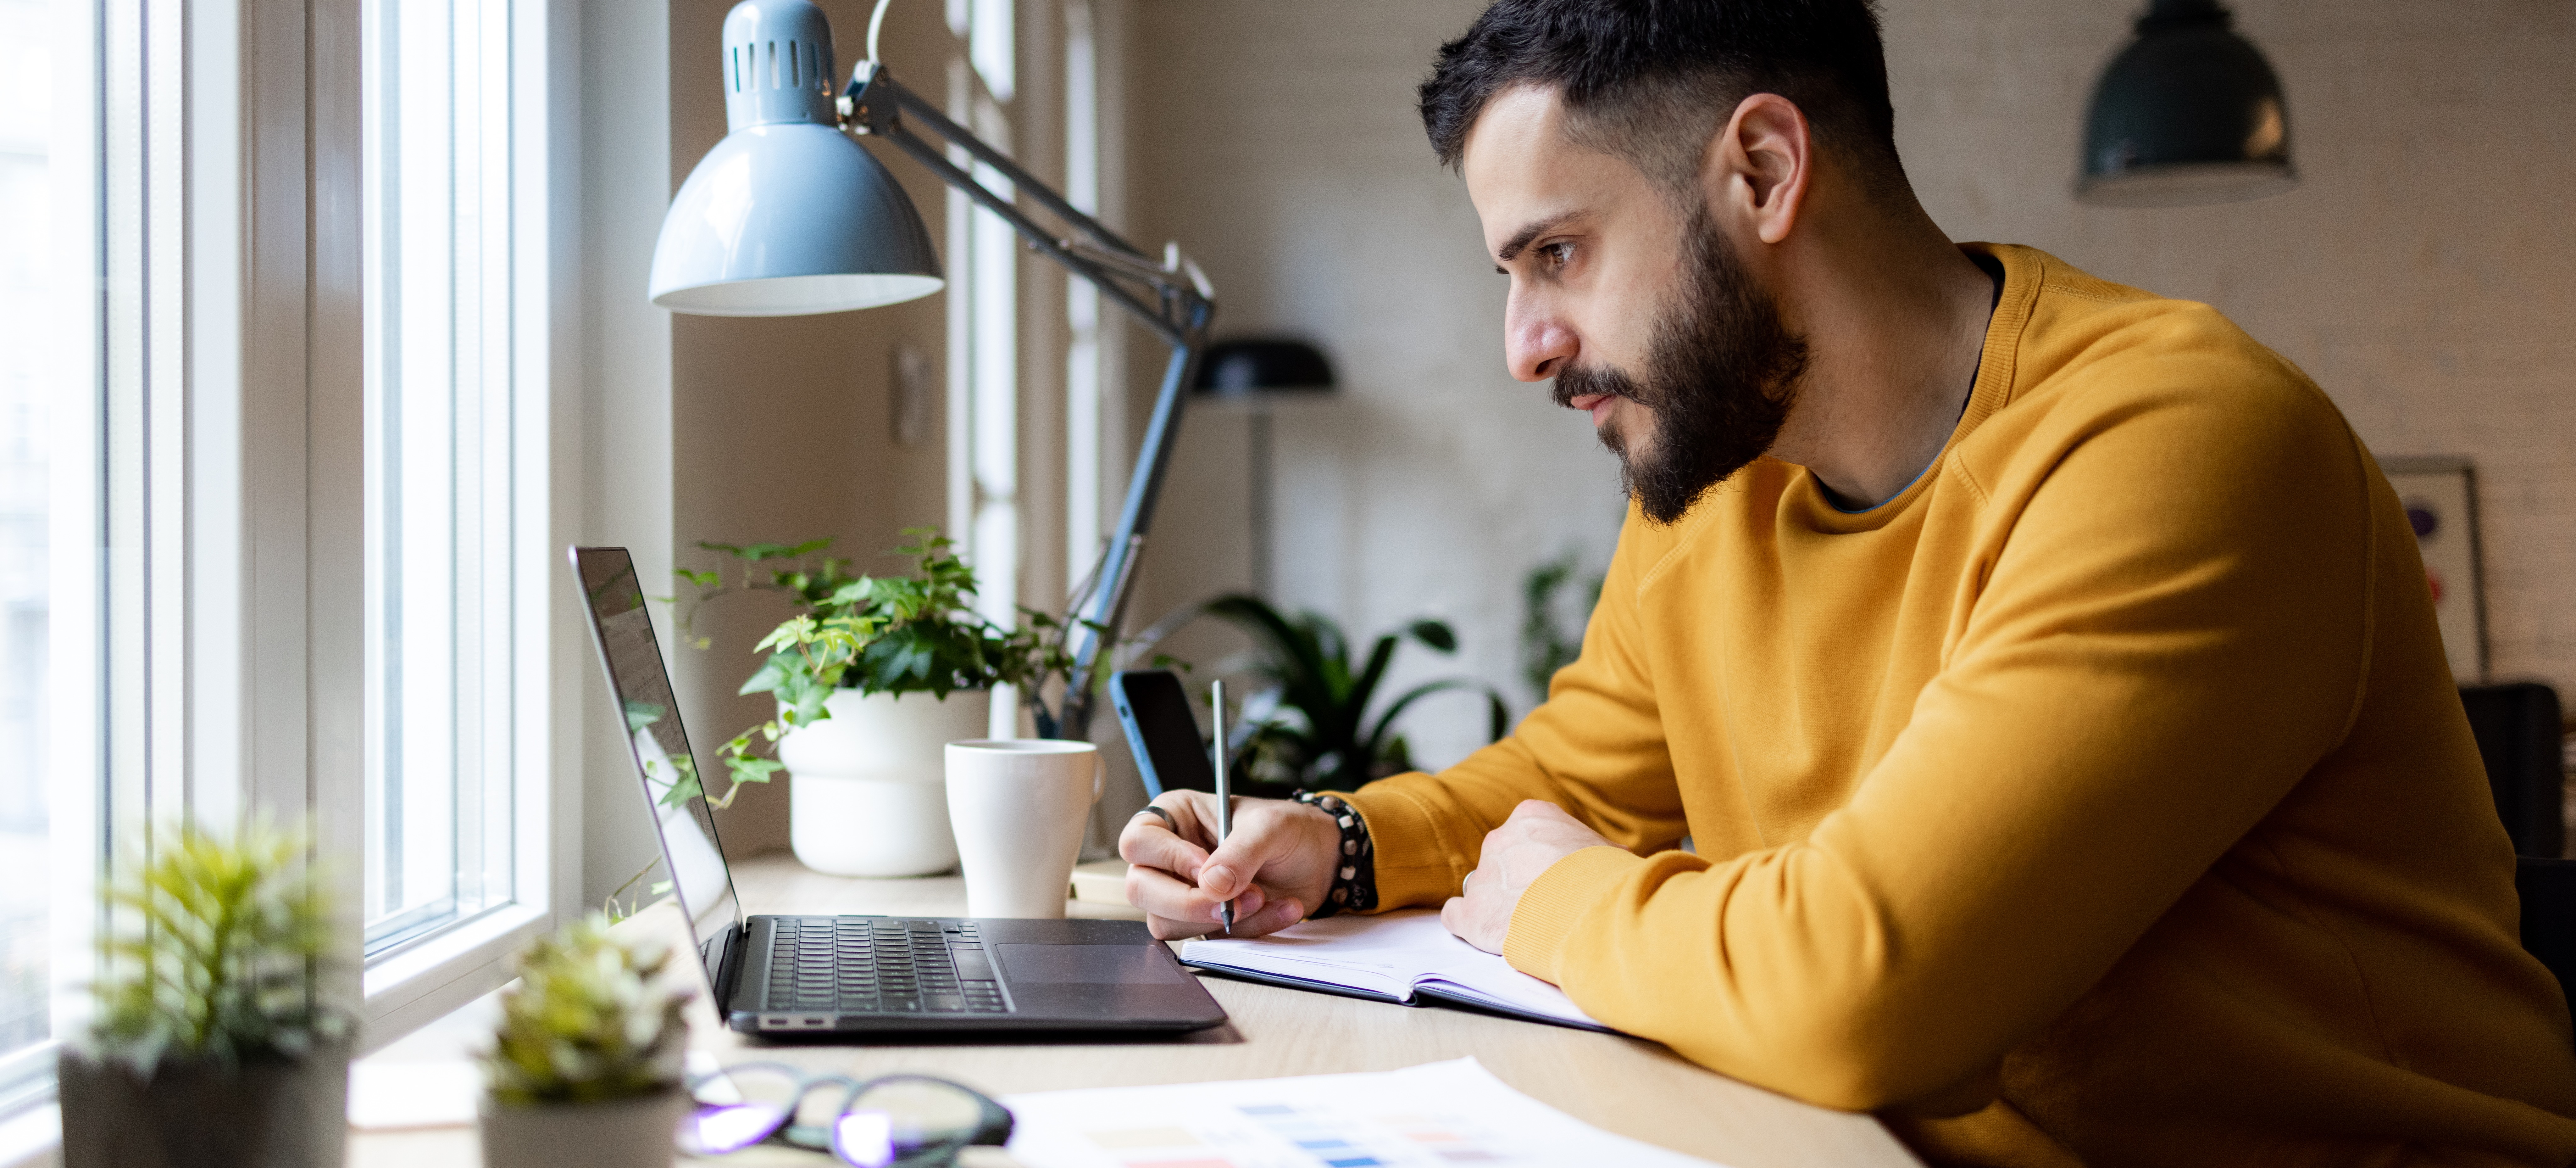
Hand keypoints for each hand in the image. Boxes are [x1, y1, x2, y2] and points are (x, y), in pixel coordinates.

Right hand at [1119, 791, 1341, 940]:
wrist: (1321, 859)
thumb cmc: (1290, 829)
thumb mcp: (1270, 826)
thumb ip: (1240, 851)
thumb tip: (1210, 884)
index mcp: (1173, 819)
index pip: (1138, 841)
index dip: (1167, 858)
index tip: (1205, 863)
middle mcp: (1169, 858)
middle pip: (1140, 889)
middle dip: (1188, 901)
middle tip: (1232, 899)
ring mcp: (1183, 892)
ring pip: (1166, 922)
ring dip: (1218, 919)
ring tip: (1264, 897)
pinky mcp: (1205, 921)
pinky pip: (1207, 939)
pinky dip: (1247, 931)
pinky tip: (1279, 909)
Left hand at [1441, 800, 1613, 954]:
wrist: (1590, 905)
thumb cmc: (1605, 876)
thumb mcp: (1604, 848)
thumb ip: (1591, 850)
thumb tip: (1611, 855)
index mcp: (1531, 817)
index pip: (1525, 836)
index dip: (1539, 860)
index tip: (1552, 877)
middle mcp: (1500, 840)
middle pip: (1502, 861)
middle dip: (1519, 882)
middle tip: (1543, 904)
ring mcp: (1483, 876)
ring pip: (1482, 889)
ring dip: (1499, 905)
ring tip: (1528, 924)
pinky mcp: (1473, 914)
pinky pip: (1455, 915)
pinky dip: (1467, 923)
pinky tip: (1486, 932)